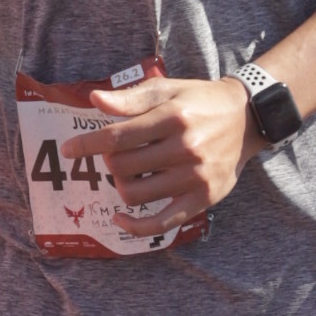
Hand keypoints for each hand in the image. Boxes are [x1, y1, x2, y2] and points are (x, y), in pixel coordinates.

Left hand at [86, 71, 255, 230]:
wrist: (246, 118)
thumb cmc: (200, 101)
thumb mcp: (167, 89)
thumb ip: (131, 98)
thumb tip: (95, 100)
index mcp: (173, 117)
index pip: (117, 136)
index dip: (87, 144)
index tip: (69, 149)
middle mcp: (186, 148)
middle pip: (122, 167)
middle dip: (109, 160)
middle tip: (115, 153)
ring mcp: (195, 177)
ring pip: (135, 194)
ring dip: (120, 184)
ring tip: (128, 172)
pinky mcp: (203, 199)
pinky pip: (161, 223)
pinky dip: (135, 226)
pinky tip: (119, 218)